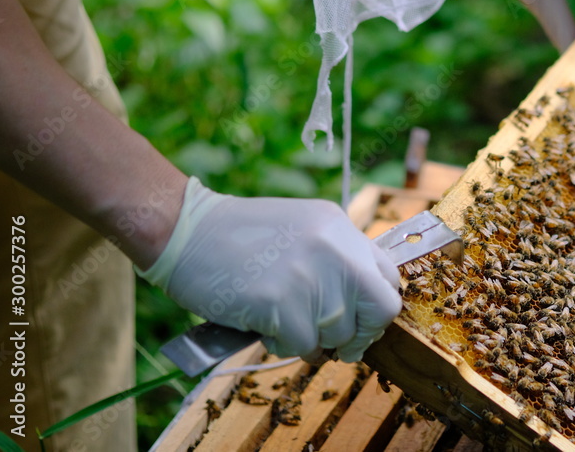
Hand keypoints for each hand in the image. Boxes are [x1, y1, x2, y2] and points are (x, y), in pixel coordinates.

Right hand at [137, 177, 401, 361]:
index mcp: (341, 228)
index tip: (357, 321)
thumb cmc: (237, 237)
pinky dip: (282, 344)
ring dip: (312, 340)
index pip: (389, 277)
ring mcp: (310, 274)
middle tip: (338, 344)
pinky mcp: (281, 301)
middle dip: (362, 334)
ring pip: (338, 334)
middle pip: (382, 309)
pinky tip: (262, 324)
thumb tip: (359, 306)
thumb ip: (334, 259)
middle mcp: (335, 248)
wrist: (185, 228)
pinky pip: (302, 346)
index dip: (375, 308)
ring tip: (281, 320)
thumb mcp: (302, 231)